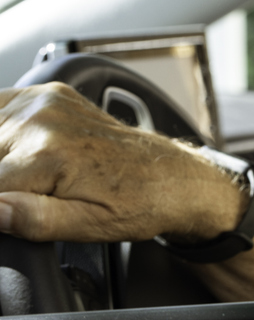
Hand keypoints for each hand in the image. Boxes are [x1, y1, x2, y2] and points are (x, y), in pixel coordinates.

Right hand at [0, 82, 245, 242]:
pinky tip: (21, 151)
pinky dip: (2, 130)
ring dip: (0, 155)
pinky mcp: (50, 93)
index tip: (13, 208)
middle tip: (31, 193)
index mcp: (47, 155)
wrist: (170, 176)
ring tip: (29, 177)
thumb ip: (32, 219)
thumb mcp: (87, 226)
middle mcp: (42, 119)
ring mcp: (46, 101)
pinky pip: (2, 107)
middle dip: (2, 180)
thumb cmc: (136, 202)